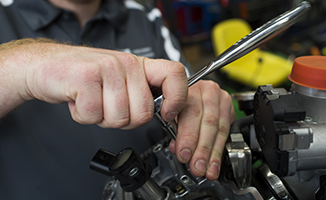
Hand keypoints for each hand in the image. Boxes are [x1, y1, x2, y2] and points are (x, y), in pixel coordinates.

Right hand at [0, 40, 187, 127]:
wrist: (47, 66)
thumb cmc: (85, 77)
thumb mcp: (119, 81)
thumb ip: (140, 94)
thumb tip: (163, 111)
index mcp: (139, 65)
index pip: (175, 74)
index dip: (177, 99)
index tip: (167, 113)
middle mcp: (127, 63)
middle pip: (143, 113)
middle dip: (123, 120)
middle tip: (107, 106)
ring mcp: (107, 68)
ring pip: (119, 118)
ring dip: (101, 118)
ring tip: (92, 100)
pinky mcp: (86, 77)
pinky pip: (93, 116)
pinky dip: (83, 116)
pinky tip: (78, 100)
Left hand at [169, 80, 235, 180]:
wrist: (191, 90)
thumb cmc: (178, 101)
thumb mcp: (171, 111)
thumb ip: (174, 129)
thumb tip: (177, 149)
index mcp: (189, 87)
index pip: (191, 112)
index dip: (188, 136)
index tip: (184, 154)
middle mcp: (207, 90)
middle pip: (208, 122)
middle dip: (202, 149)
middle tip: (197, 166)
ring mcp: (221, 98)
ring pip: (220, 129)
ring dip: (213, 153)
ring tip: (208, 169)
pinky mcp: (229, 108)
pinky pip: (227, 131)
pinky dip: (220, 150)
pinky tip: (215, 162)